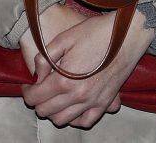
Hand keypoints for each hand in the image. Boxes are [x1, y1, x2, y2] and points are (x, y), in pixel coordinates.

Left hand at [21, 9, 154, 128]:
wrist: (128, 34)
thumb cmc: (96, 32)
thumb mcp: (65, 37)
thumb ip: (45, 57)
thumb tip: (37, 74)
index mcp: (65, 81)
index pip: (35, 98)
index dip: (27, 92)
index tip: (28, 85)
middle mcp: (78, 97)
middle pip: (46, 112)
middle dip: (38, 101)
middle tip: (40, 89)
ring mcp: (93, 102)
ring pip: (62, 120)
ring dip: (53, 111)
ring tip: (55, 96)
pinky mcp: (105, 103)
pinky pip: (85, 122)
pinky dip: (75, 119)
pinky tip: (73, 107)